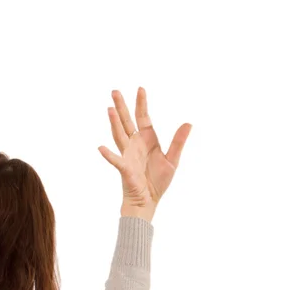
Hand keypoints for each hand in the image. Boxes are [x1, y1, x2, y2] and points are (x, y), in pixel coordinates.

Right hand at [98, 87, 191, 214]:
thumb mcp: (172, 160)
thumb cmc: (158, 182)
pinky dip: (108, 155)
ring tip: (109, 109)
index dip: (141, 104)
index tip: (140, 88)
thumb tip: (188, 123)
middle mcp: (135, 144)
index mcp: (148, 140)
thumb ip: (178, 141)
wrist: (149, 201)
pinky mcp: (124, 168)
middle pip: (127, 122)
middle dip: (121, 107)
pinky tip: (101, 148)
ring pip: (119, 135)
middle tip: (115, 91)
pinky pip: (115, 160)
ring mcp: (128, 155)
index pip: (143, 117)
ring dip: (114, 123)